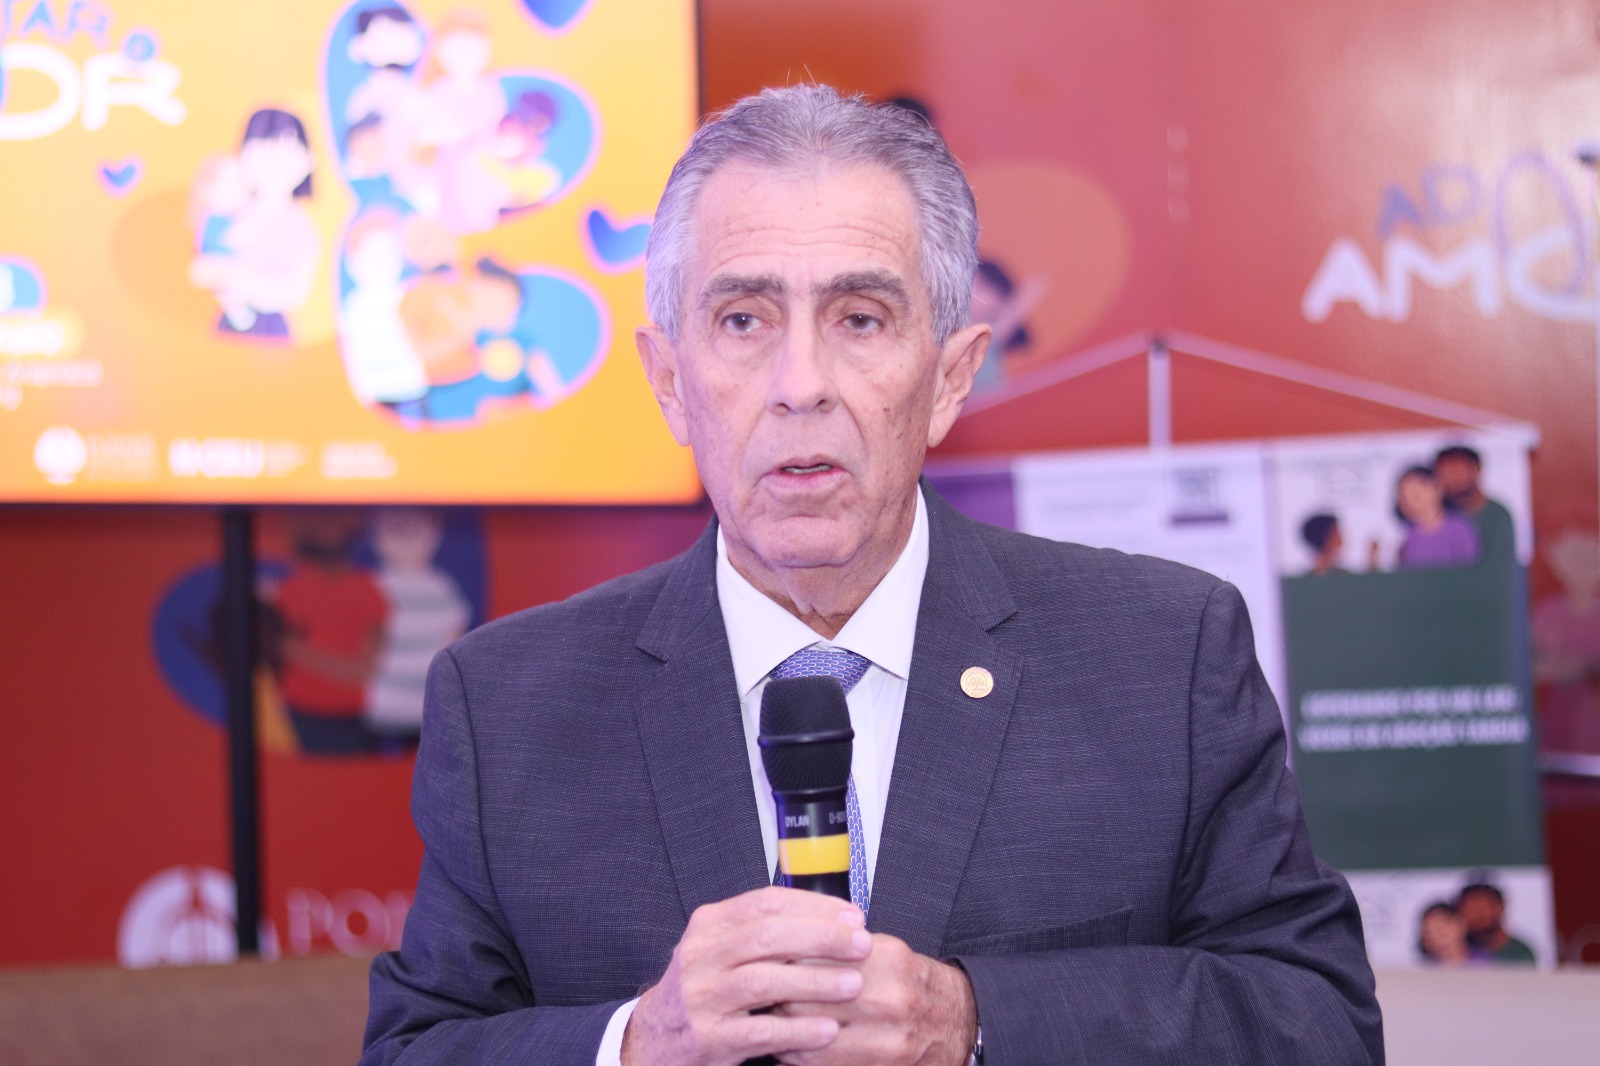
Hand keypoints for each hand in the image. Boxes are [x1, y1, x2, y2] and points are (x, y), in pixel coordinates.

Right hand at [621, 886, 872, 1065]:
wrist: (656, 1036)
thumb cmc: (707, 987)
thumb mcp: (724, 948)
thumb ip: (767, 932)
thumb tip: (837, 922)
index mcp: (710, 924)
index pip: (766, 902)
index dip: (814, 907)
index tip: (853, 917)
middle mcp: (701, 954)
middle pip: (767, 936)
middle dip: (821, 938)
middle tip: (861, 945)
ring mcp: (701, 996)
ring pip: (764, 981)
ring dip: (814, 981)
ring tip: (853, 984)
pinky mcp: (707, 1037)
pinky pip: (759, 1032)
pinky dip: (797, 1031)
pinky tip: (828, 1030)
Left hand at [775, 934, 976, 1065]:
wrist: (957, 1022)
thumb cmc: (913, 983)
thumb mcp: (885, 950)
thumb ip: (841, 947)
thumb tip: (788, 945)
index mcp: (883, 959)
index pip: (812, 957)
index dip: (783, 959)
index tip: (768, 959)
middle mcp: (885, 998)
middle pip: (804, 996)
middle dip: (777, 994)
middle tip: (763, 990)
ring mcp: (883, 1037)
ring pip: (808, 1032)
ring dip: (782, 1025)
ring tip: (772, 1015)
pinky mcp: (877, 1065)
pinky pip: (820, 1062)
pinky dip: (795, 1053)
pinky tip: (788, 1043)